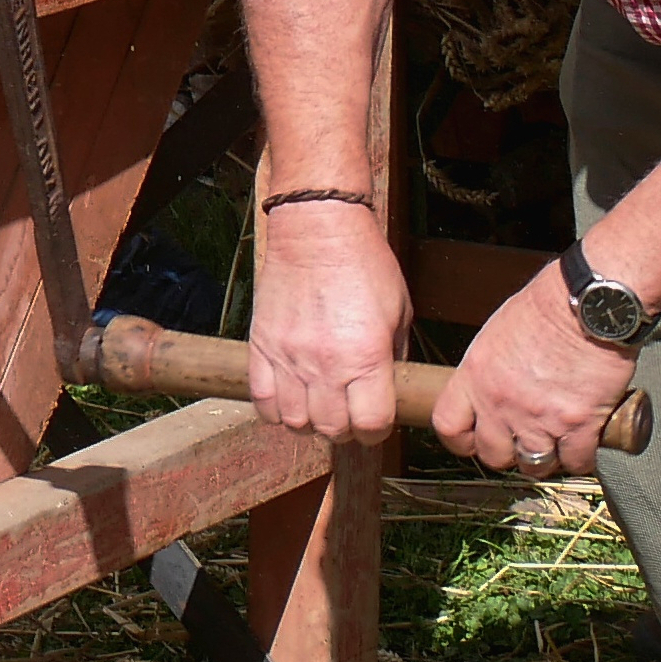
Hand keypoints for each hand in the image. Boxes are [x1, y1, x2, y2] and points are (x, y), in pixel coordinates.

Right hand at [245, 198, 408, 444]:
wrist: (316, 231)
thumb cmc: (364, 265)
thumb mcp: (399, 312)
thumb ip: (393, 358)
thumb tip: (388, 392)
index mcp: (366, 356)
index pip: (371, 425)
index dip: (377, 430)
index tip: (376, 420)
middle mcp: (325, 364)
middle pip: (333, 429)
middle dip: (346, 429)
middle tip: (349, 412)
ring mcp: (288, 357)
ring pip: (295, 422)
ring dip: (310, 422)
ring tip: (319, 405)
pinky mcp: (261, 347)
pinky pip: (262, 401)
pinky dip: (277, 410)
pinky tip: (291, 398)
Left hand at [434, 262, 639, 477]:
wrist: (593, 304)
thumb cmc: (550, 306)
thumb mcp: (498, 332)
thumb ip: (489, 367)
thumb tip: (490, 386)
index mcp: (476, 375)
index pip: (449, 426)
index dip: (462, 440)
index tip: (475, 440)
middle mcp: (501, 401)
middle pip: (492, 455)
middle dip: (507, 453)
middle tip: (522, 441)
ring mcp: (540, 417)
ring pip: (534, 465)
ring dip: (545, 459)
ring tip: (555, 442)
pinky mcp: (579, 424)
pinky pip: (576, 462)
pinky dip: (581, 458)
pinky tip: (584, 441)